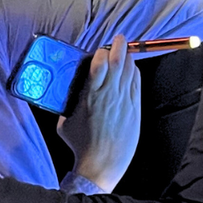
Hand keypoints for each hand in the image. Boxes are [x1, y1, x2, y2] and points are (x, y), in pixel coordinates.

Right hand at [58, 37, 141, 193]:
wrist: (102, 164)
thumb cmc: (81, 145)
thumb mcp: (66, 123)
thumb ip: (69, 105)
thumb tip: (70, 94)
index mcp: (90, 96)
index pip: (99, 64)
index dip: (100, 53)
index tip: (99, 50)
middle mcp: (109, 94)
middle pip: (118, 61)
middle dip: (118, 46)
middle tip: (117, 39)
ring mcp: (124, 100)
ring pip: (129, 69)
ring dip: (127, 56)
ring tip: (123, 50)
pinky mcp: (134, 107)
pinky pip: (136, 82)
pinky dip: (133, 71)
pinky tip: (130, 67)